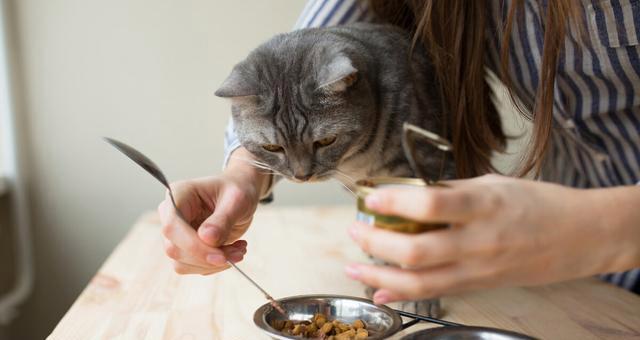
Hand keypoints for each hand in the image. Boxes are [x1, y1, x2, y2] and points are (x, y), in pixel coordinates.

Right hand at [158, 148, 269, 274]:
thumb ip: (222, 219)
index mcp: (178, 195)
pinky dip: (214, 266)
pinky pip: (192, 267)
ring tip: (238, 250)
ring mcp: (176, 234)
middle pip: (175, 248)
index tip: (221, 257)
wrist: (239, 196)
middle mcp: (170, 215)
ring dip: (213, 264)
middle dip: (208, 258)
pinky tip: (231, 251)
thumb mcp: (237, 200)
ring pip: (182, 263)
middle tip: (238, 253)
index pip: (173, 226)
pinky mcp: (185, 248)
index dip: (193, 246)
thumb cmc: (237, 190)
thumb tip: (207, 239)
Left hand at [345, 174, 639, 303]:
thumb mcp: (493, 183)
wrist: (578, 237)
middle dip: (375, 243)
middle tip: (356, 229)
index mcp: (483, 205)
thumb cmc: (536, 203)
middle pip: (416, 252)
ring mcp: (478, 269)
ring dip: (379, 275)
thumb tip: (409, 194)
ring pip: (419, 282)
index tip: (370, 196)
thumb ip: (451, 191)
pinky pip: (433, 294)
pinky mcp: (477, 286)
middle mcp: (478, 241)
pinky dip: (401, 294)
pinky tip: (379, 289)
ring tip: (354, 264)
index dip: (394, 202)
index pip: (430, 206)